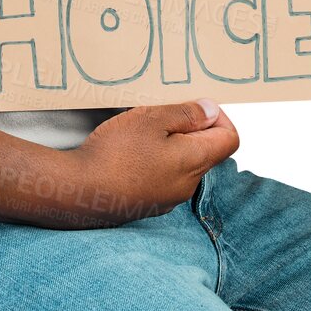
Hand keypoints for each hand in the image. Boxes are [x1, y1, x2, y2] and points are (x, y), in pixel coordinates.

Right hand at [63, 99, 238, 227]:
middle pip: (207, 151)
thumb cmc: (116, 153)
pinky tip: (131, 153)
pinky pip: (164, 177)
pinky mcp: (150, 203)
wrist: (80, 192)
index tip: (194, 107)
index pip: (230, 139)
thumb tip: (212, 111)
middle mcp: (187, 184)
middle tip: (162, 114)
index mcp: (194, 161)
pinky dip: (156, 161)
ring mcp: (168, 197)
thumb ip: (186, 114)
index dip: (219, 118)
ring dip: (172, 145)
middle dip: (192, 129)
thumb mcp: (151, 120)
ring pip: (184, 164)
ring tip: (142, 133)